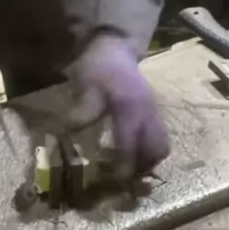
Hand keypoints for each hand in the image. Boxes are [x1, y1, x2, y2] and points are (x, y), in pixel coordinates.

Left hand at [69, 35, 169, 176]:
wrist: (113, 47)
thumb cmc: (97, 67)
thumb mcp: (86, 88)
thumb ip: (82, 112)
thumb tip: (67, 137)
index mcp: (131, 107)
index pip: (131, 145)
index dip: (123, 166)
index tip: (114, 182)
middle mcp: (148, 112)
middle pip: (157, 149)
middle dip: (143, 166)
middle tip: (124, 178)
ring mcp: (154, 111)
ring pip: (161, 145)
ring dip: (147, 160)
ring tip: (128, 168)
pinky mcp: (153, 112)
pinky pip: (157, 137)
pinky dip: (147, 149)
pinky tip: (130, 152)